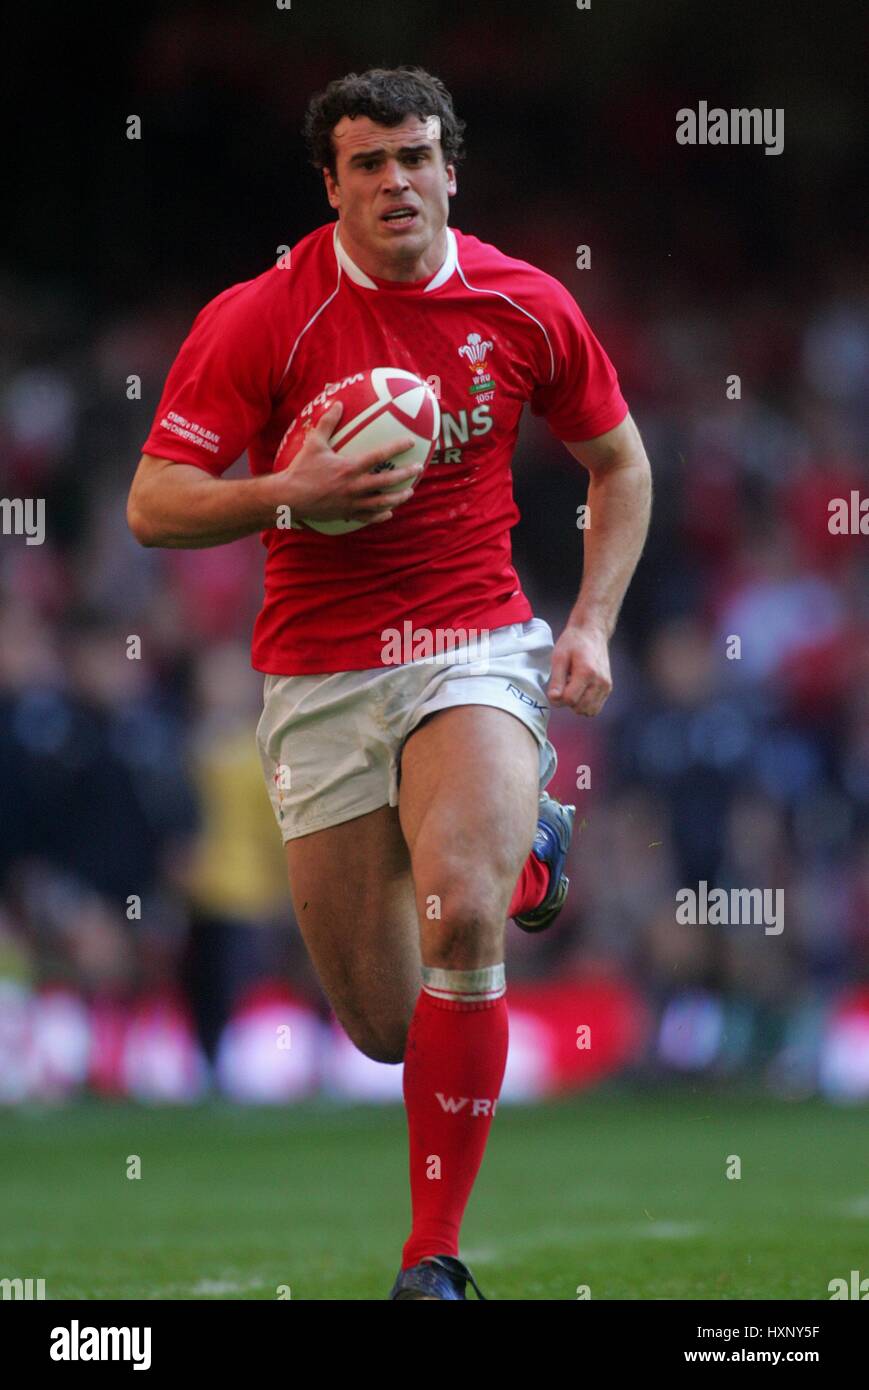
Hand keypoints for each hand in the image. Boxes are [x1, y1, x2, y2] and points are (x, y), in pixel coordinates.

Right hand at [271, 400, 422, 524]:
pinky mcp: (346, 514)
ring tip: (409, 492)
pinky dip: (380, 516)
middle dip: (405, 475)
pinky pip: (368, 518)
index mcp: (349, 468)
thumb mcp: (313, 443)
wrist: (289, 498)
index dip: (397, 448)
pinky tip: (389, 513)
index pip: (379, 456)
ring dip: (398, 498)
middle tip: (418, 468)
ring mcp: (352, 503)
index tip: (410, 442)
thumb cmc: (301, 469)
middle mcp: (354, 486)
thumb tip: (337, 403)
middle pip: (387, 482)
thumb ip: (327, 423)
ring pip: (382, 503)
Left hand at [547, 622, 612, 715]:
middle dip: (568, 702)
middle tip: (564, 686)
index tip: (554, 689)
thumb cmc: (573, 643)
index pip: (570, 700)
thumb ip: (556, 680)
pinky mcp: (608, 688)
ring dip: (577, 705)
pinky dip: (586, 704)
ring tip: (573, 687)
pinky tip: (580, 690)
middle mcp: (600, 681)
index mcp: (587, 672)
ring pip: (589, 711)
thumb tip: (554, 699)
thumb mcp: (559, 658)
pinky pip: (595, 707)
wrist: (592, 632)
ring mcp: (606, 686)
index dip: (558, 698)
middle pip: (580, 708)